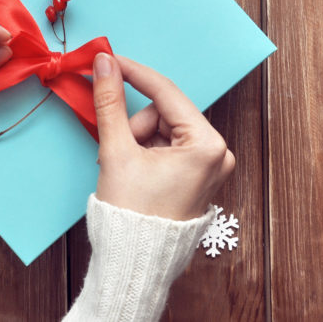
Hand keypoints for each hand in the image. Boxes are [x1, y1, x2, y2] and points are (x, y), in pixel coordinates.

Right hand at [91, 53, 234, 220]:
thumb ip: (110, 102)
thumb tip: (104, 64)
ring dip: (137, 140)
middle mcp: (217, 153)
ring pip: (164, 128)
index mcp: (206, 145)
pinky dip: (146, 151)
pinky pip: (169, 145)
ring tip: (125, 168)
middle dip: (134, 127)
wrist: (136, 262)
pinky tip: (135, 171)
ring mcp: (210, 165)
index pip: (165, 92)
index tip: (110, 60)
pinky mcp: (200, 175)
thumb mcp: (117, 152)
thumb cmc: (132, 214)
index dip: (133, 73)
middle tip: (117, 152)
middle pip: (164, 113)